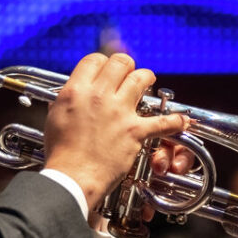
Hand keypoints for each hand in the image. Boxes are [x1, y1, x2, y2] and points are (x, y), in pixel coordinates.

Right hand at [43, 53, 188, 205]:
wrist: (72, 177)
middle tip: (127, 74)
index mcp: (76, 90)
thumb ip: (66, 100)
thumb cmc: (61, 152)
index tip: (105, 71)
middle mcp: (99, 96)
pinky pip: (163, 122)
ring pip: (141, 78)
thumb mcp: (55, 117)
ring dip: (146, 78)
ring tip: (148, 82)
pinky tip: (182, 120)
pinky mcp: (134, 131)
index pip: (94, 60)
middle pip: (120, 62)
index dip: (102, 63)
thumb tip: (71, 92)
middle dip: (126, 66)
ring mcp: (119, 112)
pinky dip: (175, 121)